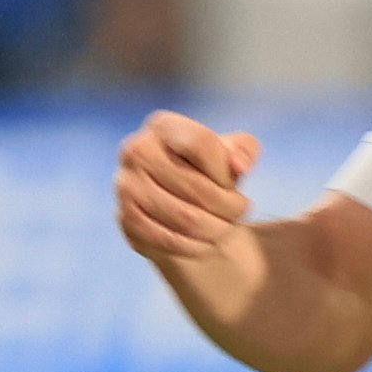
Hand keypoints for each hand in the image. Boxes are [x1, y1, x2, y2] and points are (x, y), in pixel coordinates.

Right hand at [114, 109, 263, 263]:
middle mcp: (136, 151)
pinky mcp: (126, 218)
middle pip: (195, 187)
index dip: (225, 170)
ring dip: (216, 229)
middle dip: (228, 207)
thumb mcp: (231, 155)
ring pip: (185, 218)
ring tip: (227, 228)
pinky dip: (195, 246)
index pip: (200, 144)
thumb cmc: (208, 173)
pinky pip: (168, 240)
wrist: (177, 204)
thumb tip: (240, 165)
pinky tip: (207, 243)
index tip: (236, 183)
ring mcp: (127, 186)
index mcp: (162, 126)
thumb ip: (244, 151)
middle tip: (241, 212)